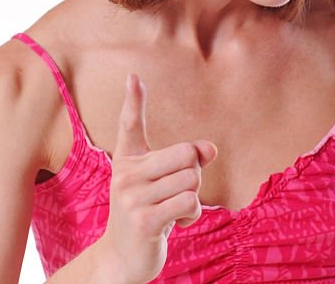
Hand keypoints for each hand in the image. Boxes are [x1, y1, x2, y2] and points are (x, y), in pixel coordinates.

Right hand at [100, 74, 216, 283]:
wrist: (124, 258)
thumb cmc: (149, 213)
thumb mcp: (164, 183)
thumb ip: (186, 161)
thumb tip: (210, 149)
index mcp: (127, 159)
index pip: (129, 124)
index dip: (133, 100)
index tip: (134, 75)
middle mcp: (125, 174)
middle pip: (185, 153)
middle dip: (194, 173)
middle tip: (177, 192)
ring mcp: (131, 197)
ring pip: (191, 179)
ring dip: (193, 198)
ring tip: (174, 210)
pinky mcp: (144, 220)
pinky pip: (189, 203)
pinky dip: (193, 215)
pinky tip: (177, 223)